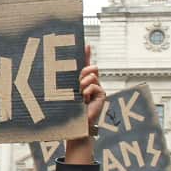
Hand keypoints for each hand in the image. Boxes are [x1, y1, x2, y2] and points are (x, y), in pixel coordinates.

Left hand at [64, 47, 104, 161]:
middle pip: (90, 67)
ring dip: (83, 84)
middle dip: (83, 72)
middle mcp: (91, 83)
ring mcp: (97, 88)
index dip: (86, 54)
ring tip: (80, 94)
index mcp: (81, 81)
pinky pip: (95, 86)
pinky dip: (88, 91)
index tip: (86, 44)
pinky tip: (85, 99)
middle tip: (78, 83)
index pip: (84, 65)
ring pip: (92, 75)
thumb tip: (79, 71)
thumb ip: (72, 82)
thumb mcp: (68, 93)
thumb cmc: (69, 110)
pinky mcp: (102, 94)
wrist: (77, 125)